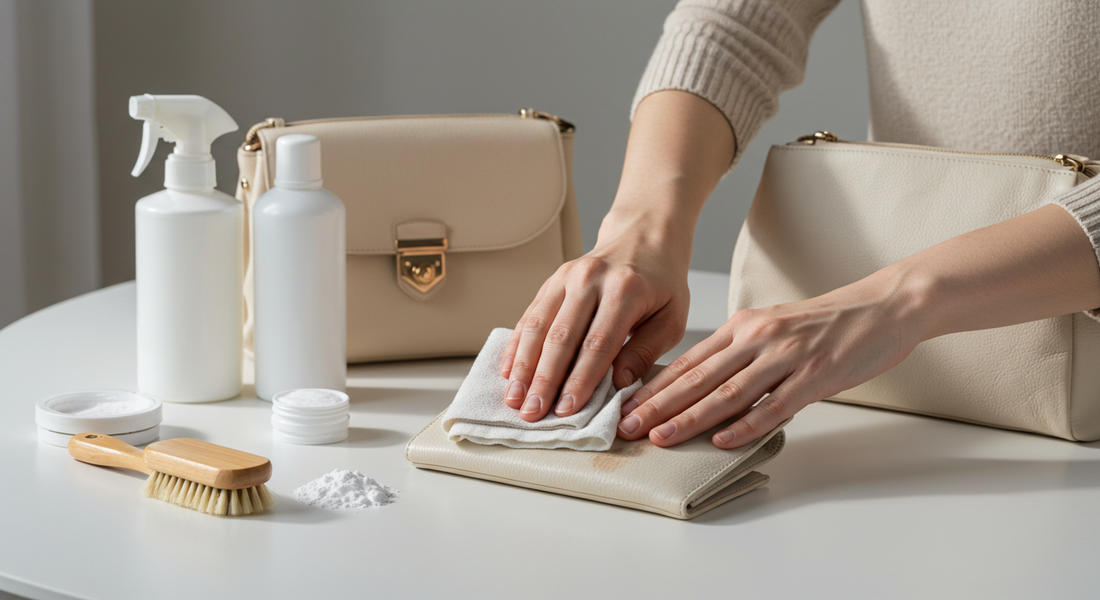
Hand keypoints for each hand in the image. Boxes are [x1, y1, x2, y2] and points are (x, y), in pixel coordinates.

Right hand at [500, 216, 690, 421]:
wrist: (644, 237)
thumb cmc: (661, 284)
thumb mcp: (671, 319)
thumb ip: (646, 351)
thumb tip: (618, 384)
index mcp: (625, 289)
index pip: (598, 343)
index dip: (580, 379)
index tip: (566, 409)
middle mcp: (590, 279)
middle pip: (561, 336)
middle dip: (544, 380)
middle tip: (532, 413)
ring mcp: (566, 276)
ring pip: (538, 325)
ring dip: (523, 366)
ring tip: (515, 398)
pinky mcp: (552, 281)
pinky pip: (529, 315)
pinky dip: (517, 345)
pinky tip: (508, 370)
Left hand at [617, 271, 925, 447]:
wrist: (882, 307)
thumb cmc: (826, 324)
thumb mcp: (772, 330)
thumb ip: (738, 355)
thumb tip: (701, 388)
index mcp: (743, 326)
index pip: (688, 362)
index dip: (654, 387)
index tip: (625, 408)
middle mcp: (758, 338)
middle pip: (698, 377)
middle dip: (657, 405)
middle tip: (626, 427)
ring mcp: (786, 357)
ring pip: (728, 392)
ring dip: (690, 418)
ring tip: (660, 437)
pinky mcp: (815, 375)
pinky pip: (774, 405)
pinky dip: (745, 424)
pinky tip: (722, 441)